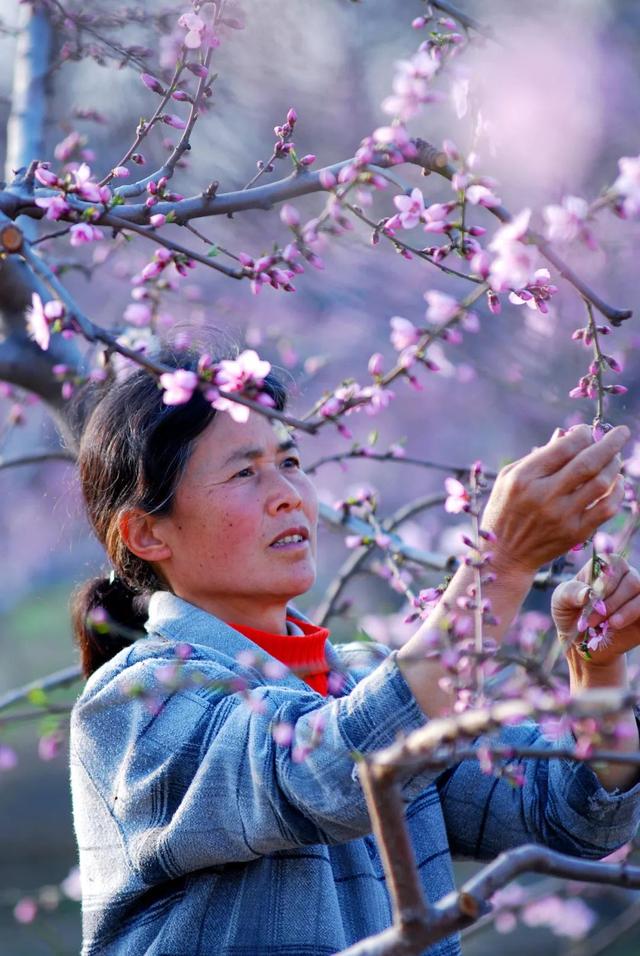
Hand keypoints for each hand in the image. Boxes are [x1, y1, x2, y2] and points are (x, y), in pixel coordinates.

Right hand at [481, 424, 628, 574]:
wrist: (505, 555)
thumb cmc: (504, 510)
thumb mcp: (508, 478)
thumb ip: (537, 456)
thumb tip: (567, 434)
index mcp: (524, 478)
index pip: (564, 447)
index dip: (582, 434)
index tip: (587, 430)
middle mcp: (544, 496)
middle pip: (588, 463)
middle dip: (610, 443)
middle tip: (622, 432)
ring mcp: (562, 516)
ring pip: (601, 483)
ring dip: (614, 465)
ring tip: (616, 458)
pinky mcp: (575, 533)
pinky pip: (607, 508)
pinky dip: (618, 492)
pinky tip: (617, 483)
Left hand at [552, 554, 639, 668]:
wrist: (582, 643)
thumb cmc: (570, 614)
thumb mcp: (560, 601)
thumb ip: (570, 592)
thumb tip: (587, 592)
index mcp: (605, 566)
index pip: (613, 564)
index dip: (604, 583)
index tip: (591, 600)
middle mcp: (626, 576)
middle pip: (631, 580)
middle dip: (611, 602)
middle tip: (591, 620)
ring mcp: (638, 595)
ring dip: (624, 611)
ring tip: (607, 624)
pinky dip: (632, 616)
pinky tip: (616, 626)